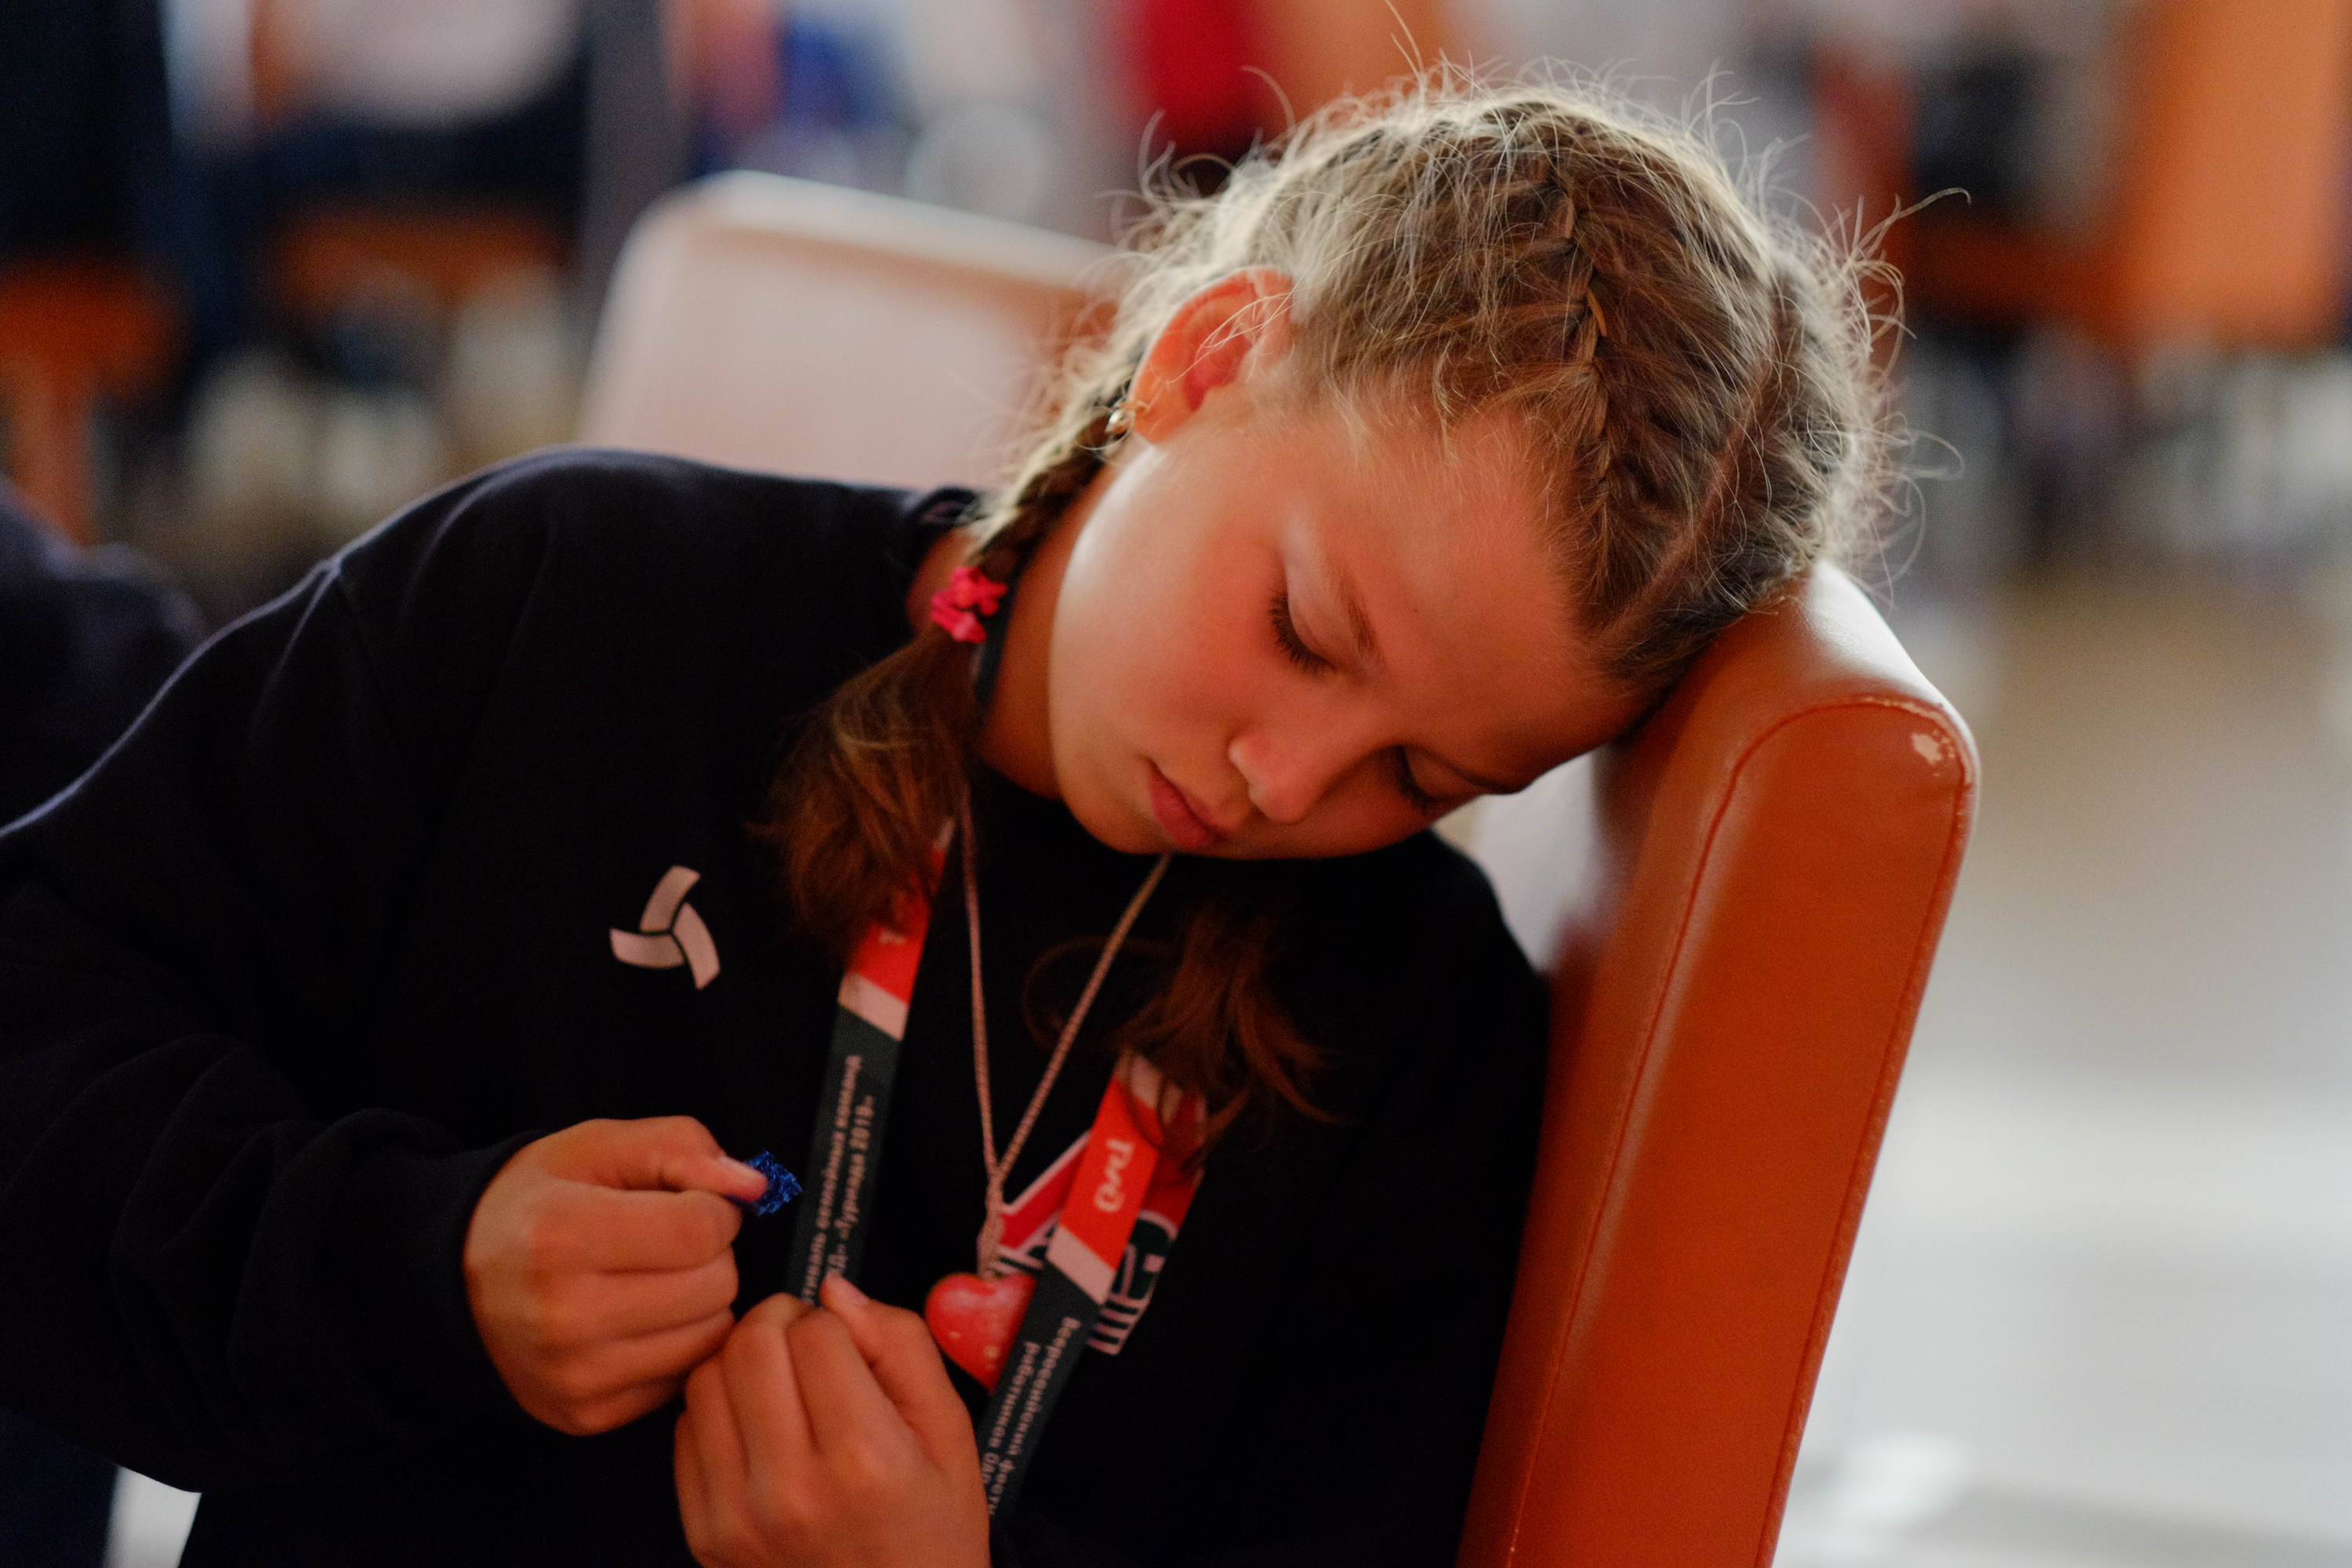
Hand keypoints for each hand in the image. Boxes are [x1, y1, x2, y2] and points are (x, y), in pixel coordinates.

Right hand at [463, 1116, 768, 1434]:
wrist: (459, 1279)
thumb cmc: (541, 1202)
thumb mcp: (599, 1146)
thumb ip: (681, 1148)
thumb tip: (752, 1188)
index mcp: (560, 1236)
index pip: (700, 1231)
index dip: (713, 1209)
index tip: (690, 1204)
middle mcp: (562, 1316)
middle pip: (714, 1286)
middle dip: (711, 1256)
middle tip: (668, 1245)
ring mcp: (573, 1376)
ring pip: (710, 1337)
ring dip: (701, 1304)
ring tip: (655, 1281)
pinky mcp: (586, 1415)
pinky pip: (684, 1378)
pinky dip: (678, 1346)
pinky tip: (640, 1322)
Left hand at [674, 1276, 990, 1567]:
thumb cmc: (932, 1525)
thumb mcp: (950, 1432)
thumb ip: (903, 1347)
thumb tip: (835, 1290)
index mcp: (865, 1459)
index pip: (817, 1332)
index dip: (835, 1321)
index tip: (850, 1345)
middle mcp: (792, 1489)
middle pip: (751, 1345)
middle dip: (782, 1322)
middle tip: (810, 1342)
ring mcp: (738, 1515)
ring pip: (707, 1379)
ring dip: (742, 1360)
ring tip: (782, 1381)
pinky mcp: (705, 1533)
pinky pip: (685, 1430)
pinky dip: (718, 1408)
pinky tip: (758, 1424)